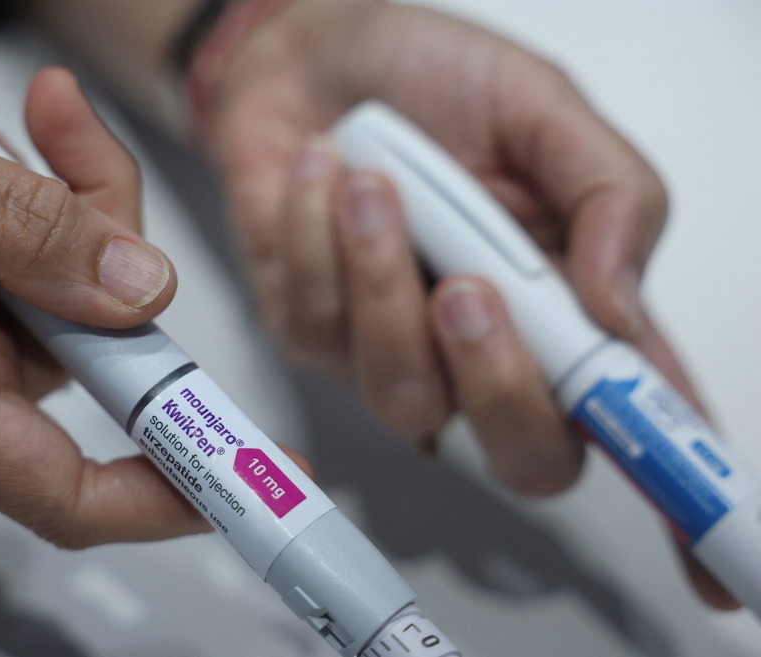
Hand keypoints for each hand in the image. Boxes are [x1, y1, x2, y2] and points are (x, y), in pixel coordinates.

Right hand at [0, 65, 208, 547]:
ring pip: (60, 300)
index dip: (168, 493)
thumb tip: (142, 290)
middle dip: (100, 237)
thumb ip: (17, 227)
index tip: (252, 472)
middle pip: (86, 350)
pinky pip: (18, 279)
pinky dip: (19, 213)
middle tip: (60, 134)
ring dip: (54, 206)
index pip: (62, 491)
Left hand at [205, 0, 734, 606]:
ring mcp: (395, 354)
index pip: (636, 419)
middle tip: (472, 288)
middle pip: (525, 453)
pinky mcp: (313, 335)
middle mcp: (485, 350)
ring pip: (406, 395)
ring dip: (387, 282)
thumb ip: (605, 200)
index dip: (678, 497)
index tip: (712, 568)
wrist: (310, 60)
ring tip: (376, 186)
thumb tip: (619, 307)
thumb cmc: (431, 80)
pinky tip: (323, 179)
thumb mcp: (541, 111)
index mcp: (565, 307)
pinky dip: (318, 236)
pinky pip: (318, 322)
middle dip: (498, 379)